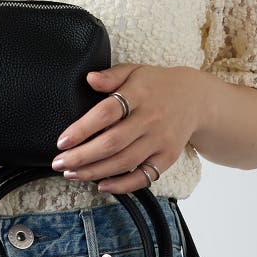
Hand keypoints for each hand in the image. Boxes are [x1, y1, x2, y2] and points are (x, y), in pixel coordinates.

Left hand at [51, 63, 209, 193]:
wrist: (196, 99)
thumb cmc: (157, 85)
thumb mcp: (135, 72)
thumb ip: (111, 76)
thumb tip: (89, 79)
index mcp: (139, 94)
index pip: (106, 113)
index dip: (82, 129)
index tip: (63, 141)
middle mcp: (151, 119)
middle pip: (112, 143)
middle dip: (82, 157)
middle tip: (59, 163)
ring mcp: (160, 140)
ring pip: (124, 162)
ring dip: (94, 172)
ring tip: (72, 174)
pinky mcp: (167, 157)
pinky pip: (143, 176)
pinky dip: (122, 185)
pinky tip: (101, 185)